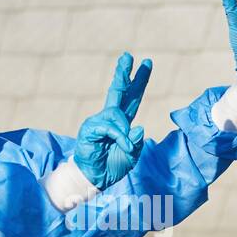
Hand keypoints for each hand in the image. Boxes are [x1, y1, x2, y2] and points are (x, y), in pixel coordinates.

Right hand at [73, 52, 150, 189]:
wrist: (94, 179)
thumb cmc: (111, 167)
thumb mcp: (131, 156)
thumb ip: (136, 143)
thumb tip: (139, 128)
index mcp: (121, 122)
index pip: (132, 98)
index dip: (139, 81)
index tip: (147, 63)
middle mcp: (109, 118)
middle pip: (119, 91)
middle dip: (124, 74)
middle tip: (129, 56)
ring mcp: (98, 122)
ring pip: (117, 114)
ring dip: (124, 130)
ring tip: (126, 147)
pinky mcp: (90, 128)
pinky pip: (110, 127)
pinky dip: (120, 137)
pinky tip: (123, 146)